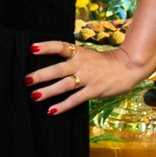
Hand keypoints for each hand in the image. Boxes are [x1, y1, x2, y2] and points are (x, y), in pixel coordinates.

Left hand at [25, 40, 149, 114]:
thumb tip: (51, 64)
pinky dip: (63, 105)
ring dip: (49, 91)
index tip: (31, 48)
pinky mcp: (94, 91)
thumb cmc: (104, 62)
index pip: (59, 46)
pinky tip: (51, 110)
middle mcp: (81, 64)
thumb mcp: (87, 55)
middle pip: (58, 69)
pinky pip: (76, 99)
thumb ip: (71, 58)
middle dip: (41, 75)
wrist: (129, 67)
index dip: (46, 47)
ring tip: (34, 96)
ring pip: (64, 85)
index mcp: (78, 52)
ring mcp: (87, 78)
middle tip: (26, 79)